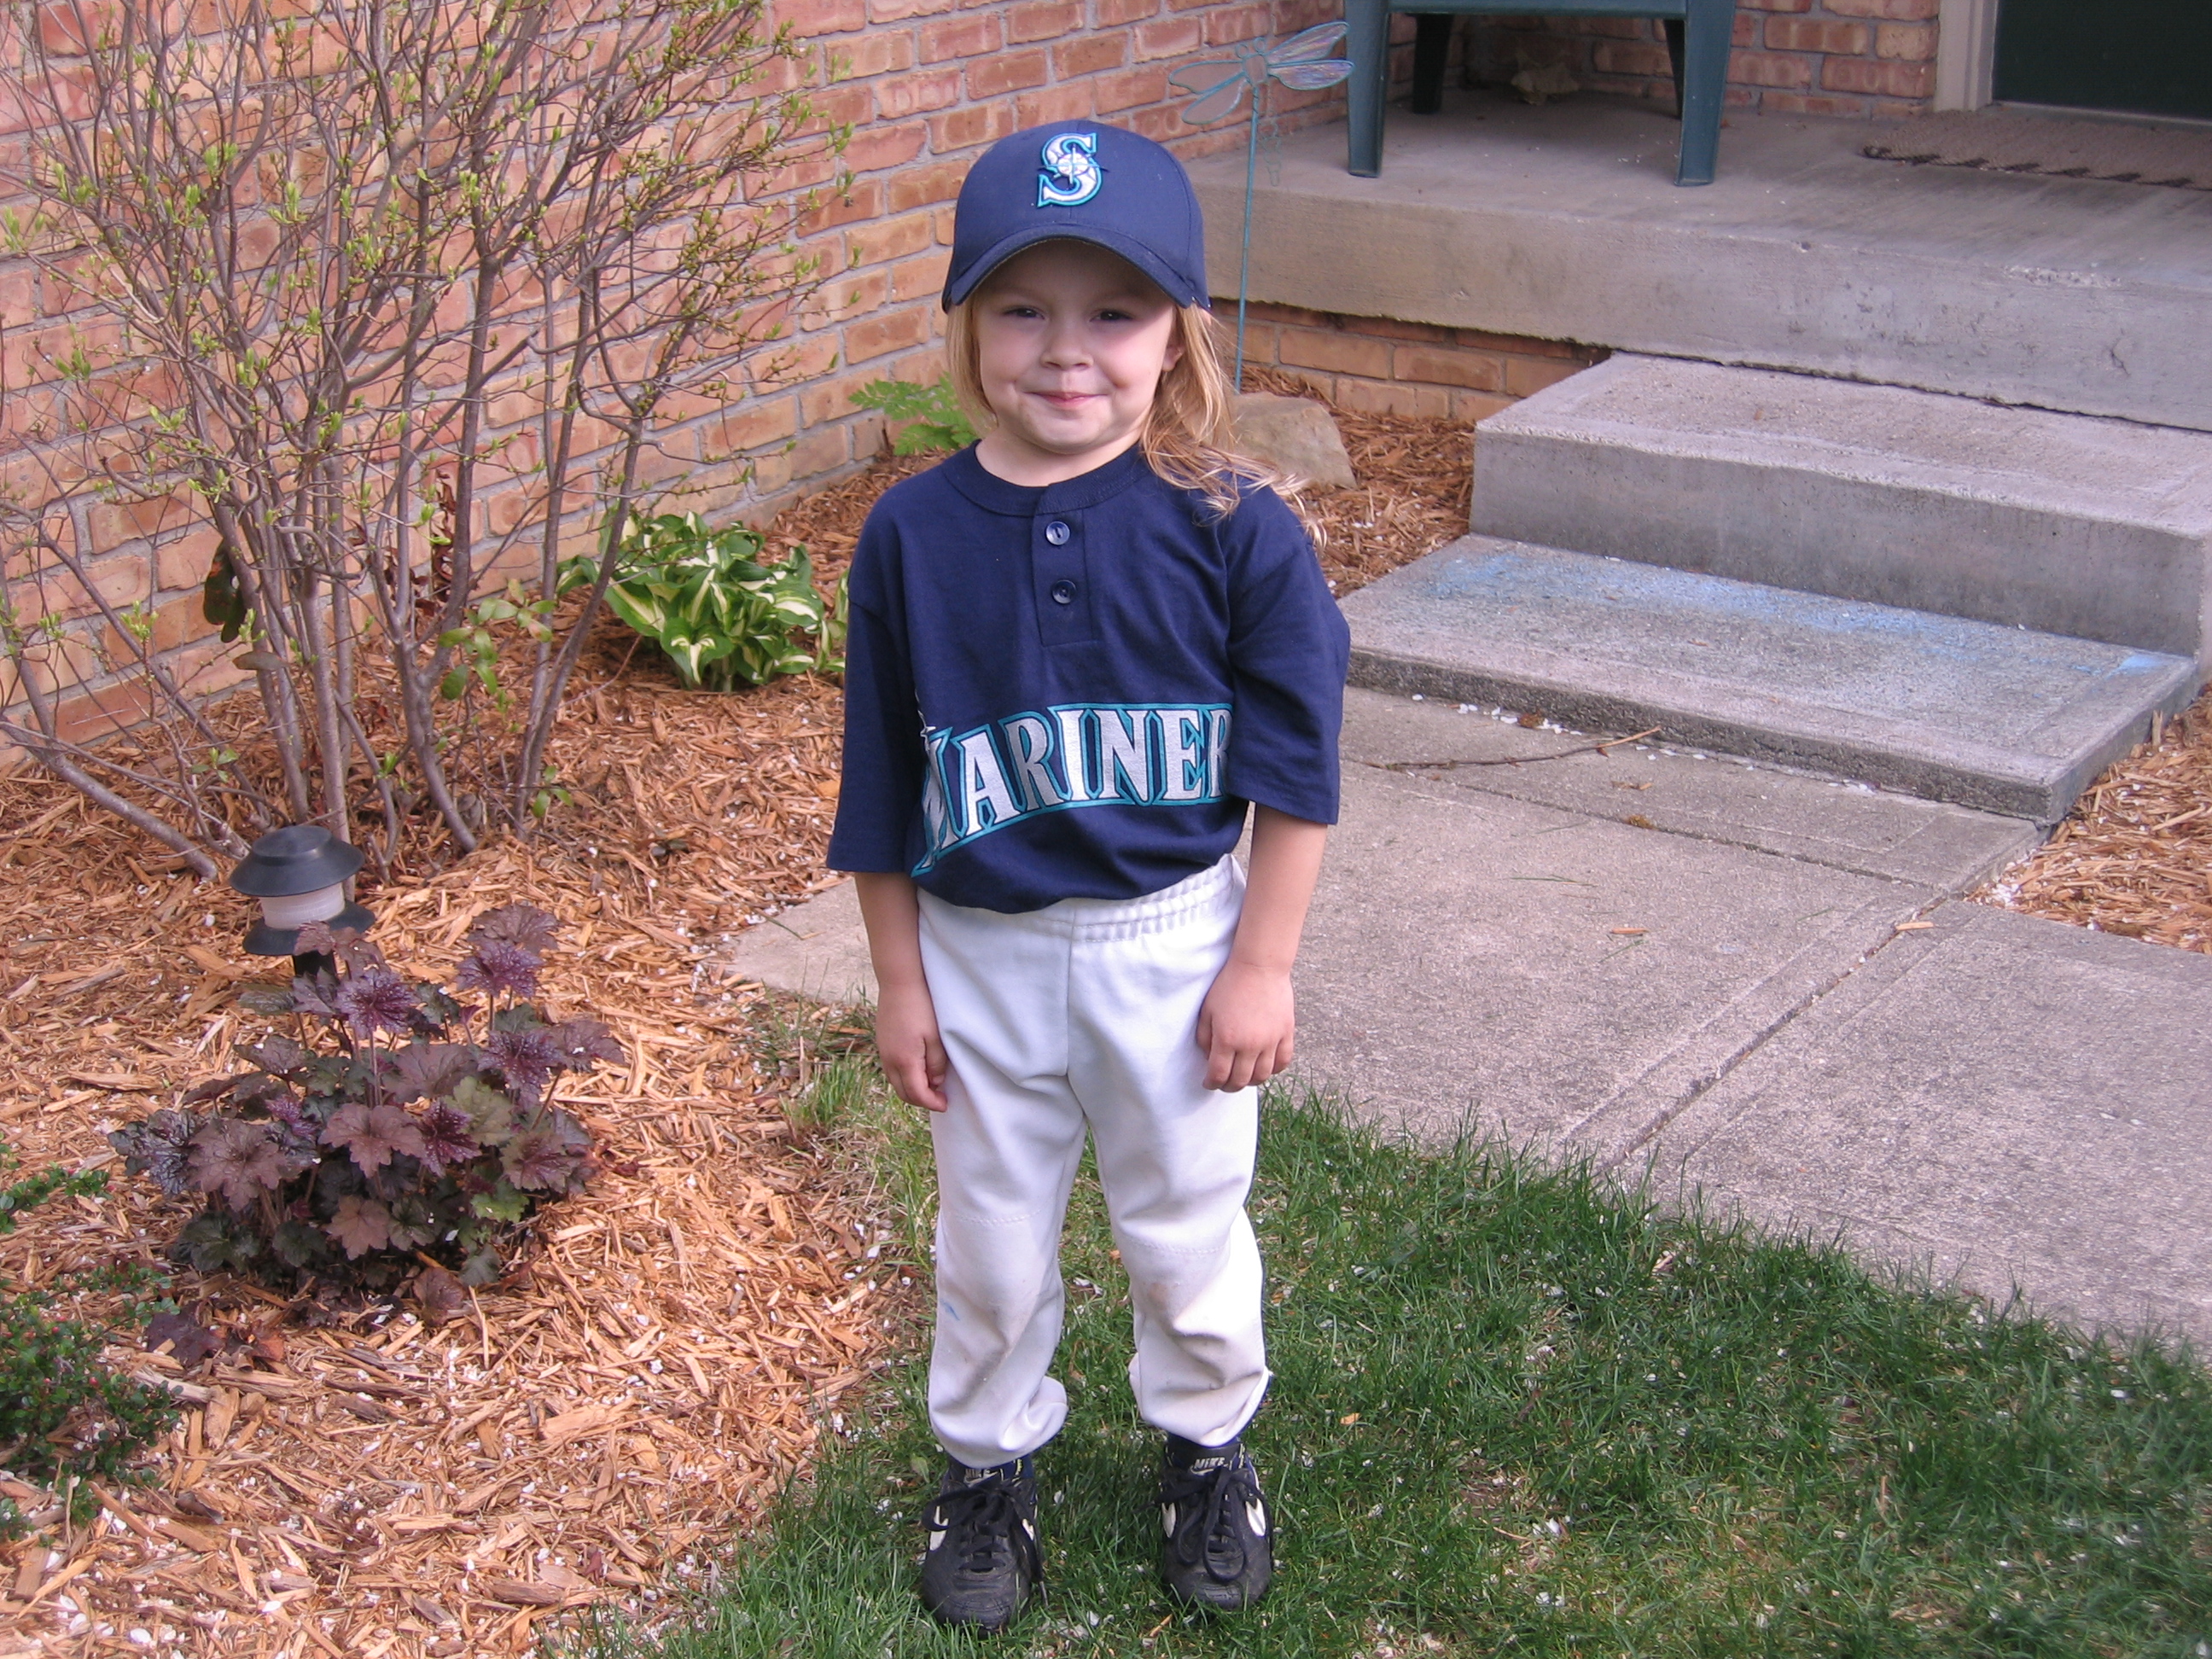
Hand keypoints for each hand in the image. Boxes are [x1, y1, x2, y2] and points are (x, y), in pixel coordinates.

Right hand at [875, 975, 949, 1111]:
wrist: (899, 983)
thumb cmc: (921, 1007)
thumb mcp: (936, 1037)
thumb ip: (936, 1063)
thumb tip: (935, 1082)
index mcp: (904, 1061)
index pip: (917, 1094)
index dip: (932, 1103)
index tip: (945, 1104)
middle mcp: (889, 1060)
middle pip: (904, 1093)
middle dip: (922, 1100)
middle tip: (940, 1097)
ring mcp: (883, 1052)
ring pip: (896, 1083)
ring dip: (912, 1090)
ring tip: (931, 1085)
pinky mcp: (882, 1044)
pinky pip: (892, 1071)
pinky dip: (905, 1078)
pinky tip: (918, 1069)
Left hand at [1196, 957, 1295, 1091]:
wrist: (1259, 966)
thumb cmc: (1229, 985)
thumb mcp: (1207, 1010)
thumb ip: (1205, 1037)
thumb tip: (1209, 1058)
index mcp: (1227, 1039)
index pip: (1218, 1075)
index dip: (1211, 1083)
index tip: (1208, 1082)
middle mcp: (1250, 1045)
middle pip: (1240, 1080)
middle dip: (1229, 1086)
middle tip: (1224, 1083)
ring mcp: (1271, 1041)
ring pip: (1262, 1076)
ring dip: (1250, 1081)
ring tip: (1244, 1076)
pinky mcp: (1286, 1033)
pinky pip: (1282, 1062)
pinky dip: (1273, 1070)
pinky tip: (1264, 1066)